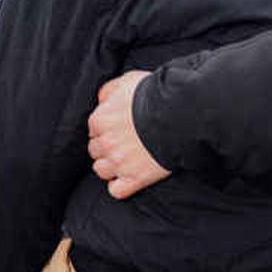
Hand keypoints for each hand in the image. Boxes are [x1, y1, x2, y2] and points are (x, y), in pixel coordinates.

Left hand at [87, 71, 171, 199]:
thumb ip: (110, 90)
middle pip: (96, 150)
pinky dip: (119, 187)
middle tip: (123, 143)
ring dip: (110, 167)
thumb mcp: (128, 80)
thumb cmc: (155, 95)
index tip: (118, 128)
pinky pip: (116, 191)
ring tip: (124, 161)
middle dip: (107, 147)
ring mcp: (119, 163)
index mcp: (100, 120)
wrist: (178, 115)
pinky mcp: (135, 178)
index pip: (94, 130)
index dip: (106, 129)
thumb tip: (101, 100)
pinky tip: (127, 179)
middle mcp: (105, 143)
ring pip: (101, 171)